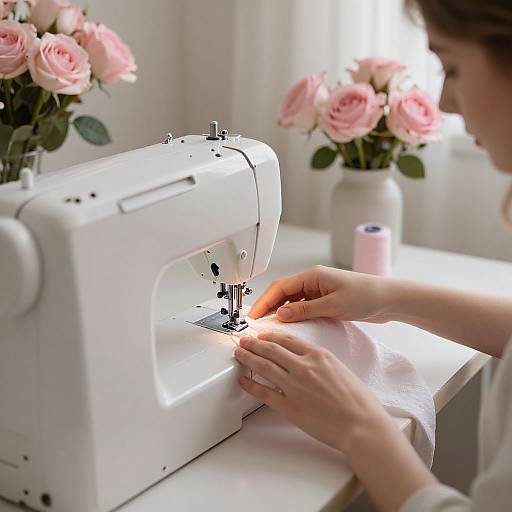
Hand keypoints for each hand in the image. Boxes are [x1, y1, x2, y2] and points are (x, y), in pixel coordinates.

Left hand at [234, 331, 389, 453]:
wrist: (361, 424)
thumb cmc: (358, 401)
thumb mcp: (340, 369)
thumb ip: (321, 362)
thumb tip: (307, 361)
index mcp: (318, 355)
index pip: (287, 339)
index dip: (270, 335)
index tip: (262, 335)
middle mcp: (304, 367)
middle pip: (271, 349)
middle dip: (254, 343)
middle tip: (244, 340)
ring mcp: (294, 386)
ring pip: (264, 366)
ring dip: (248, 358)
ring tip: (239, 353)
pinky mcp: (288, 406)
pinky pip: (263, 393)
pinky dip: (250, 385)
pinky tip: (243, 380)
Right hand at [249, 265, 394, 323]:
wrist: (389, 299)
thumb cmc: (367, 295)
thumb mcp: (333, 305)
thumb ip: (305, 310)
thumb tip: (282, 314)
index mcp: (312, 276)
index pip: (280, 287)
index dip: (264, 301)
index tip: (254, 315)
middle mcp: (313, 281)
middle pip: (282, 293)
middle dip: (268, 306)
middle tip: (256, 323)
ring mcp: (318, 291)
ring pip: (291, 301)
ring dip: (280, 312)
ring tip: (269, 327)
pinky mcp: (325, 301)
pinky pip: (302, 307)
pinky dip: (293, 315)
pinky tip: (289, 326)